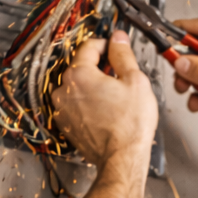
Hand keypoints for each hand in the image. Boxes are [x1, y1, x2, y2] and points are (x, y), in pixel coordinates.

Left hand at [52, 32, 158, 166]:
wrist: (122, 158)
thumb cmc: (129, 124)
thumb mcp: (135, 81)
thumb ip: (123, 55)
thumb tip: (118, 38)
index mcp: (79, 74)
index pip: (89, 46)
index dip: (106, 45)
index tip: (115, 49)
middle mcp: (64, 89)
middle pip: (81, 67)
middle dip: (99, 68)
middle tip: (119, 77)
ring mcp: (62, 109)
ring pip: (78, 87)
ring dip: (93, 87)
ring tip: (114, 98)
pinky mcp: (65, 125)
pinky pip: (76, 106)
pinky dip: (88, 104)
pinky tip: (105, 112)